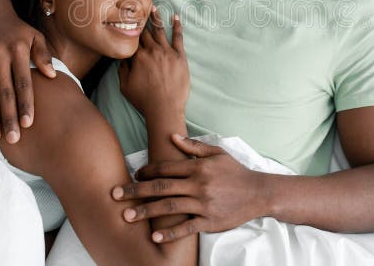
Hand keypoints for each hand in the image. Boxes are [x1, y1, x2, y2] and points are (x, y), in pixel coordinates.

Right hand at [0, 5, 54, 142]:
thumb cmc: (18, 29)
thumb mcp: (35, 36)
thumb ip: (43, 55)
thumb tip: (52, 76)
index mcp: (18, 52)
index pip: (23, 83)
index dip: (25, 104)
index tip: (28, 123)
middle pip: (5, 93)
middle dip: (9, 117)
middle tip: (14, 139)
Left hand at [111, 135, 266, 242]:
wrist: (259, 193)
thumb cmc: (235, 172)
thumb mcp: (217, 153)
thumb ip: (193, 147)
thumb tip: (172, 138)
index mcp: (198, 167)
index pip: (166, 167)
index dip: (146, 171)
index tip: (133, 176)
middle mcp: (198, 184)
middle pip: (161, 187)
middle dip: (136, 191)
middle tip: (115, 195)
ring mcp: (203, 204)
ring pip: (169, 207)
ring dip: (146, 211)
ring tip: (126, 216)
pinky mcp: (210, 221)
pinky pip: (186, 227)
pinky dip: (170, 232)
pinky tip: (155, 235)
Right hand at [118, 8, 188, 118]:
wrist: (165, 108)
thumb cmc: (144, 100)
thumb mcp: (125, 86)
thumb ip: (122, 69)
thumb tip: (121, 58)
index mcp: (137, 57)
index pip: (132, 39)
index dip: (129, 29)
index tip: (127, 20)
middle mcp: (151, 50)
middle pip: (144, 32)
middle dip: (140, 20)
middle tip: (138, 8)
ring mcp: (166, 52)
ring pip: (160, 30)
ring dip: (156, 18)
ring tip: (153, 7)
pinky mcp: (179, 56)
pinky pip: (178, 37)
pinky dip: (177, 26)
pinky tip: (175, 17)